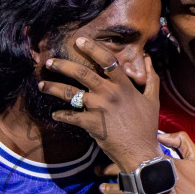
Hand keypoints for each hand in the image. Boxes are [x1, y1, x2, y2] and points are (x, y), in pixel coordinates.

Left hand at [37, 37, 161, 173]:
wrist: (140, 152)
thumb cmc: (146, 127)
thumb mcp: (152, 100)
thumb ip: (150, 78)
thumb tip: (147, 59)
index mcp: (124, 85)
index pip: (107, 60)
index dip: (92, 48)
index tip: (79, 41)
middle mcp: (109, 93)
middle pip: (81, 73)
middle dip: (62, 65)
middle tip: (49, 61)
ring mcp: (99, 108)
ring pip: (70, 93)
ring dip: (53, 87)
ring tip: (41, 84)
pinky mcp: (91, 124)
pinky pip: (70, 116)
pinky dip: (61, 115)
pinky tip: (55, 114)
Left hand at [101, 131, 194, 193]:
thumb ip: (181, 141)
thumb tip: (160, 134)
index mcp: (162, 164)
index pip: (136, 154)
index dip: (121, 152)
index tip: (111, 150)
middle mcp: (153, 179)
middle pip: (125, 171)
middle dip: (109, 170)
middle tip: (98, 170)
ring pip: (124, 191)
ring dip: (110, 190)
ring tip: (101, 189)